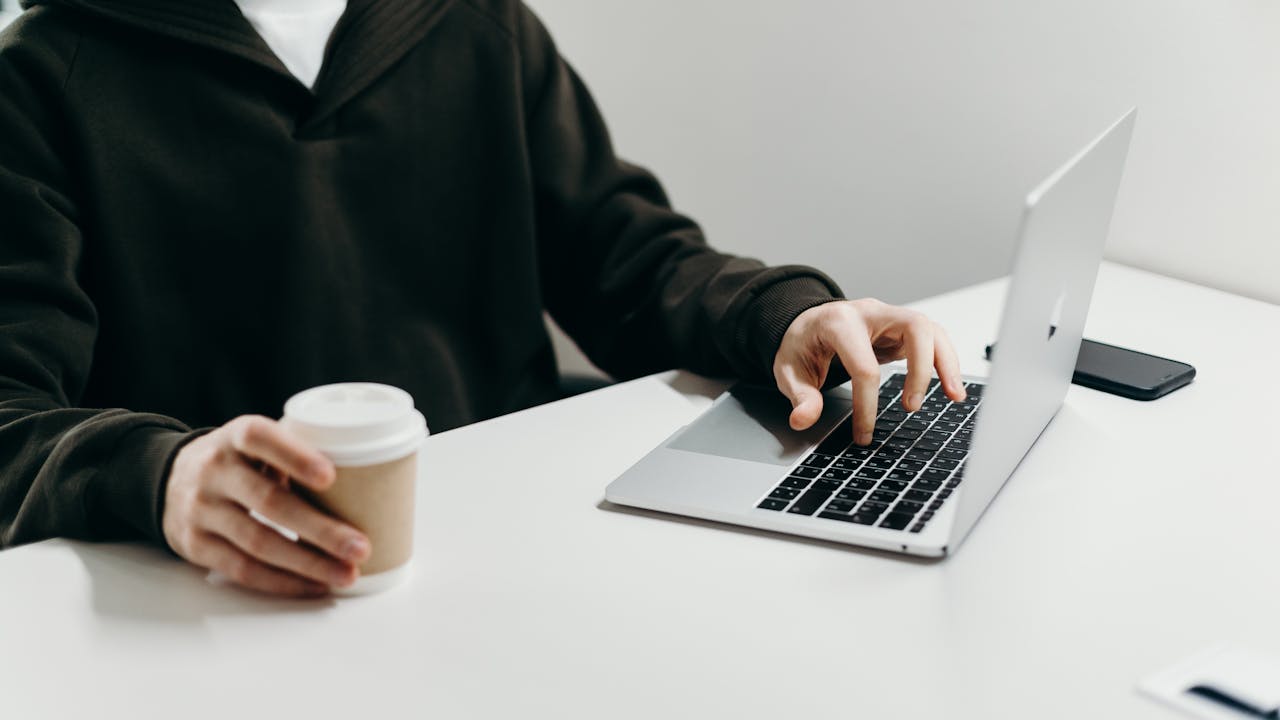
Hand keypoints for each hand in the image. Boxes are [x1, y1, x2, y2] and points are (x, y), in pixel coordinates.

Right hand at [162, 415, 370, 596]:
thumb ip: (295, 452)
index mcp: (234, 437)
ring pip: (258, 543)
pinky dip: (283, 582)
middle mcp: (214, 471)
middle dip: (319, 529)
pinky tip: (315, 585)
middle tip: (360, 546)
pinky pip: (243, 570)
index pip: (260, 439)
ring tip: (347, 573)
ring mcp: (201, 510)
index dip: (295, 456)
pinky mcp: (196, 546)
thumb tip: (364, 479)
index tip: (331, 477)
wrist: (168, 480)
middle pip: (268, 502)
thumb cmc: (237, 461)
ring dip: (308, 563)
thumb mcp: (256, 443)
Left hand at [773, 299, 965, 444]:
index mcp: (839, 322)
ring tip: (954, 396)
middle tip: (912, 407)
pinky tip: (951, 386)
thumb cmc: (802, 344)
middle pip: (914, 328)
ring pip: (931, 330)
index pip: (864, 365)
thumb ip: (800, 396)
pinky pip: (933, 338)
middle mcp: (871, 312)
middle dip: (920, 370)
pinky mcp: (902, 328)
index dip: (866, 404)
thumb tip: (804, 419)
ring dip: (946, 363)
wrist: (808, 324)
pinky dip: (946, 361)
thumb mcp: (789, 371)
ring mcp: (890, 317)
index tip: (864, 434)